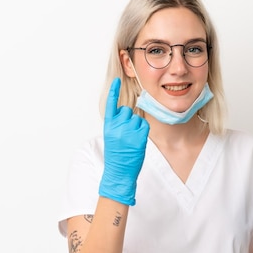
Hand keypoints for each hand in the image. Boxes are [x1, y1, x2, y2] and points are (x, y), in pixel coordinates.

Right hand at [98, 77, 149, 205]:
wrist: (119, 172)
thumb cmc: (116, 156)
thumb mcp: (112, 137)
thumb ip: (117, 124)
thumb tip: (128, 114)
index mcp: (108, 126)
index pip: (111, 104)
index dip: (114, 91)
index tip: (117, 80)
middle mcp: (117, 125)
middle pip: (126, 110)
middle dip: (128, 119)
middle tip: (125, 134)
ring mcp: (128, 130)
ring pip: (136, 118)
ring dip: (136, 126)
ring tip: (130, 140)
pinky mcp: (140, 135)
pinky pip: (144, 125)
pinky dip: (142, 131)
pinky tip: (137, 141)